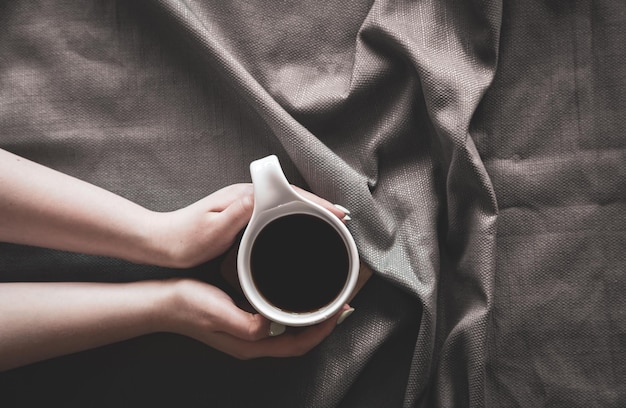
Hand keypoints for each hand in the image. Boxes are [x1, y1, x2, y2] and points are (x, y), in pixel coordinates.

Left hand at [150, 183, 348, 268]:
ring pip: (286, 203)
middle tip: (342, 220)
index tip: (337, 212)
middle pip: (292, 195)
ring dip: (309, 210)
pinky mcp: (243, 213)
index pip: (289, 193)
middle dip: (319, 205)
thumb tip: (266, 193)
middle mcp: (247, 195)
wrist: (161, 241)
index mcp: (244, 196)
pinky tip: (302, 227)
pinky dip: (295, 217)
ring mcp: (245, 203)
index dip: (316, 203)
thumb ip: (239, 211)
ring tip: (330, 223)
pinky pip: (277, 211)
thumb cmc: (184, 239)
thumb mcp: (212, 229)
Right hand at [161, 279, 352, 358]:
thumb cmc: (188, 306)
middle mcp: (253, 343)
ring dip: (310, 317)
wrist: (163, 302)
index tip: (340, 310)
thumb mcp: (218, 313)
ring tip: (324, 299)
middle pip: (300, 340)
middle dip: (323, 324)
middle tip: (340, 302)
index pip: (299, 344)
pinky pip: (278, 321)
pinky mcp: (244, 321)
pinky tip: (294, 296)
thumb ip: (247, 323)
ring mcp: (249, 333)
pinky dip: (293, 310)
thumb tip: (271, 324)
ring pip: (291, 331)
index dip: (323, 330)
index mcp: (251, 344)